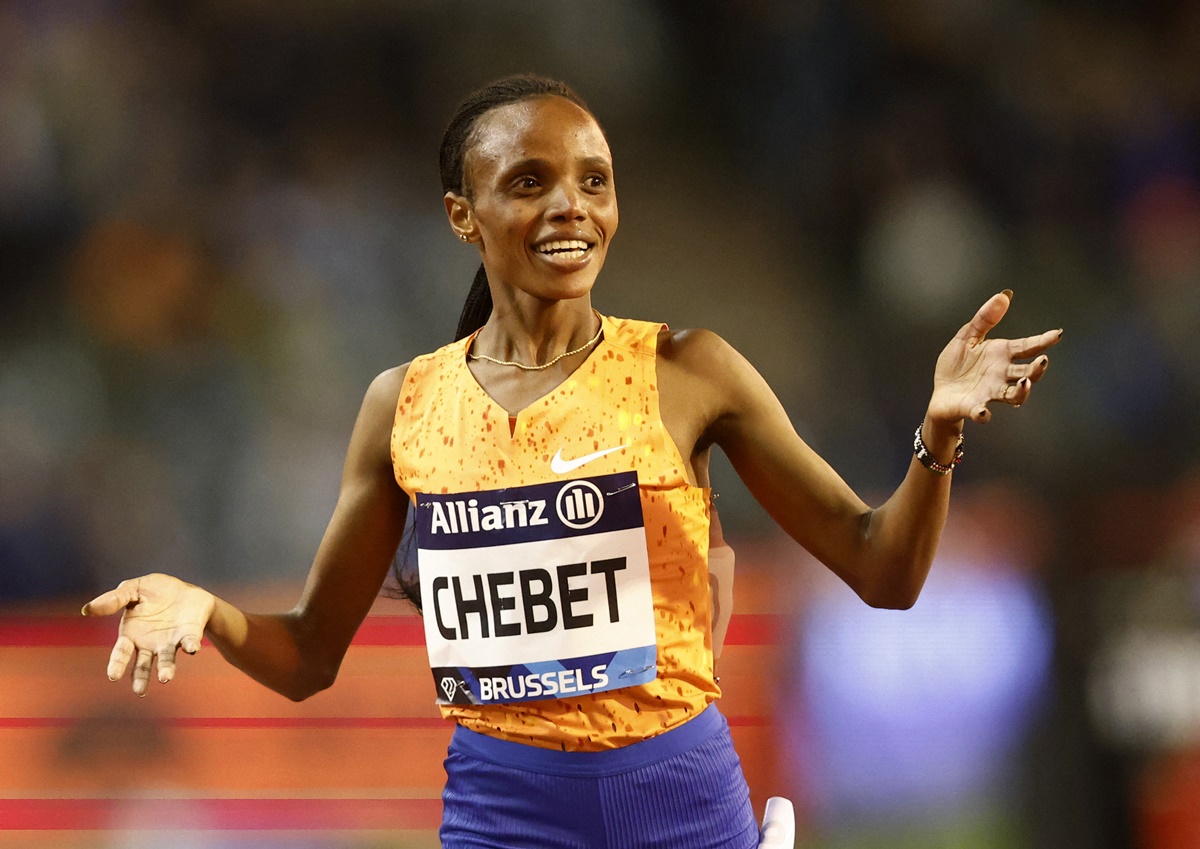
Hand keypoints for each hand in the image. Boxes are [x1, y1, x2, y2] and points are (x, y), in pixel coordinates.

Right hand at [82, 573, 215, 696]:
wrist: (184, 589)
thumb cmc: (154, 592)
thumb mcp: (132, 589)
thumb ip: (113, 599)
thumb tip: (87, 609)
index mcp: (132, 635)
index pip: (121, 653)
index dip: (117, 664)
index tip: (113, 676)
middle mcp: (150, 644)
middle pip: (143, 665)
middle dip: (141, 678)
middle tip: (139, 690)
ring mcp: (170, 642)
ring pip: (166, 660)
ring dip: (166, 669)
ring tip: (165, 678)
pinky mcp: (189, 635)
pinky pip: (189, 642)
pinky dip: (190, 646)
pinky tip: (192, 649)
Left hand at [928, 290, 1060, 424]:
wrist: (941, 392)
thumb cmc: (957, 366)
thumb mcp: (968, 337)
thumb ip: (984, 319)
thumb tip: (1004, 295)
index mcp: (1001, 356)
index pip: (1026, 347)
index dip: (1042, 341)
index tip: (1057, 334)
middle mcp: (1001, 375)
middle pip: (1027, 373)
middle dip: (1037, 369)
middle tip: (1042, 362)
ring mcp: (990, 393)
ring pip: (1014, 395)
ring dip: (1022, 392)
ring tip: (1025, 383)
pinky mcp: (974, 407)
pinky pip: (982, 413)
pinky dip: (983, 414)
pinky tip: (983, 411)